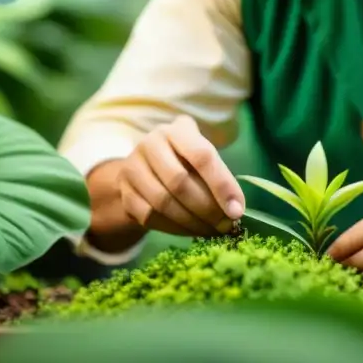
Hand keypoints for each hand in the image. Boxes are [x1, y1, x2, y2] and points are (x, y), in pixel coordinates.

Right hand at [116, 115, 245, 236]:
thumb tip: (236, 208)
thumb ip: (219, 175)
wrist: (146, 168)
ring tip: (212, 231)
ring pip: (163, 203)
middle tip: (226, 226)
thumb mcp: (201, 156)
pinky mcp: (124, 192)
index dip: (222, 185)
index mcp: (177, 130)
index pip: (202, 156)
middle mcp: (150, 144)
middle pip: (180, 182)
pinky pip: (150, 217)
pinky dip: (174, 229)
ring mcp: (132, 168)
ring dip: (192, 222)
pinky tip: (191, 231)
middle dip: (207, 209)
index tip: (237, 211)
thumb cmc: (185, 160)